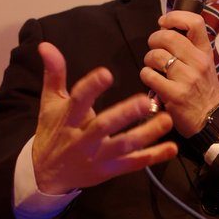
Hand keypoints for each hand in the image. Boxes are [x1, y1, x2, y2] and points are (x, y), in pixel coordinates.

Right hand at [32, 42, 177, 193]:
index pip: (78, 100)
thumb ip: (54, 74)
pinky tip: (172, 147)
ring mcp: (98, 156)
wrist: (46, 173)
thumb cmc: (53, 131)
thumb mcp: (50, 103)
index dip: (91, 87)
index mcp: (68, 118)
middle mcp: (83, 138)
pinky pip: (134, 163)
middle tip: (145, 100)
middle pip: (104, 126)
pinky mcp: (110, 170)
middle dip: (124, 114)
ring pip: (124, 146)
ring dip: (146, 134)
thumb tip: (46, 45)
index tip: (106, 73)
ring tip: (166, 119)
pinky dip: (154, 156)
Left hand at [139, 9, 218, 136]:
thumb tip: (166, 30)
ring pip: (155, 56)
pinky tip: (153, 81)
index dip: (174, 17)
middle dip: (154, 40)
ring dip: (149, 60)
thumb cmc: (203, 91)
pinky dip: (146, 76)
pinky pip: (149, 75)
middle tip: (154, 49)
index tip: (164, 22)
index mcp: (205, 52)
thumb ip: (189, 48)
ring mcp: (187, 78)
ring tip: (154, 68)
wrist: (210, 120)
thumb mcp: (204, 65)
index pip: (195, 22)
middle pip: (167, 36)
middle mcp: (198, 62)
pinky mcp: (174, 94)